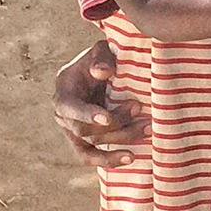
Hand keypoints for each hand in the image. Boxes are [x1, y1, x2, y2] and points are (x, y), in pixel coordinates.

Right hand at [53, 40, 148, 166]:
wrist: (99, 74)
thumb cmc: (100, 61)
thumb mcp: (100, 51)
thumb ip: (101, 57)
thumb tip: (103, 72)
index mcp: (64, 92)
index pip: (70, 108)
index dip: (87, 115)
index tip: (107, 119)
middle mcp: (64, 115)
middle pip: (86, 130)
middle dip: (115, 122)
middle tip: (138, 108)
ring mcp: (73, 131)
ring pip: (94, 144)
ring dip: (122, 137)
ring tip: (146, 129)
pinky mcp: (84, 143)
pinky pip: (92, 157)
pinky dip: (110, 160)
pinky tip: (130, 158)